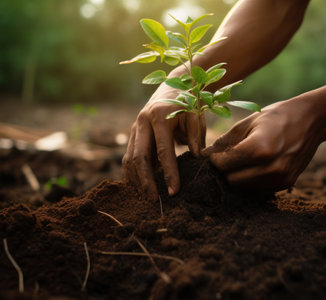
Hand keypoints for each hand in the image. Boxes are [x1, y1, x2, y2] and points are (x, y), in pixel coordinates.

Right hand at [122, 84, 205, 200]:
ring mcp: (135, 128)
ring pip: (129, 159)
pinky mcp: (133, 134)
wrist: (175, 84)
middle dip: (146, 182)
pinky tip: (139, 187)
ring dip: (136, 180)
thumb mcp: (196, 114)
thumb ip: (195, 135)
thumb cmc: (189, 102)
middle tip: (154, 200)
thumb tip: (197, 158)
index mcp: (159, 117)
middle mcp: (142, 122)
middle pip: (140, 157)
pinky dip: (132, 174)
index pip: (163, 151)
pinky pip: (129, 157)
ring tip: (146, 198)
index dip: (169, 173)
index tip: (174, 191)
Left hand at [202, 94, 325, 191]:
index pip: (223, 166)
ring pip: (244, 188)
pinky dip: (252, 181)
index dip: (215, 161)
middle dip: (225, 171)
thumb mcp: (248, 122)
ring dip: (238, 177)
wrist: (313, 120)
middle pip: (232, 180)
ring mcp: (280, 178)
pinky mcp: (286, 184)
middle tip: (227, 158)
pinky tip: (256, 166)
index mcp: (259, 149)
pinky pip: (259, 190)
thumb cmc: (278, 116)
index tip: (215, 153)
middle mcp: (271, 168)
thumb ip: (225, 141)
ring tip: (243, 160)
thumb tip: (203, 156)